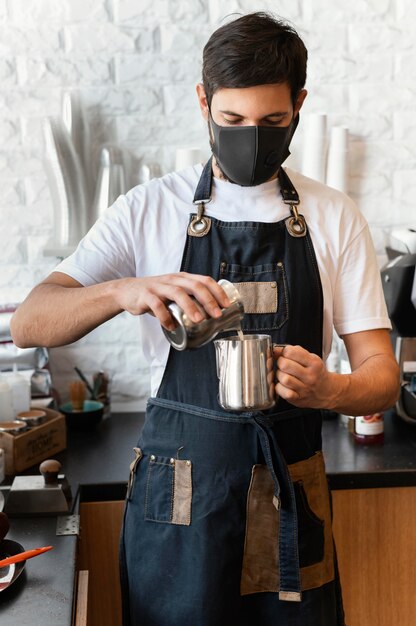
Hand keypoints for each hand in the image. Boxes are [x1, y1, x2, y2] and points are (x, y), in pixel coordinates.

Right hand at [115, 272, 230, 329]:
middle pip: (194, 286)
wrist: (127, 291)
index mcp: (182, 278)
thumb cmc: (155, 294)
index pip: (204, 280)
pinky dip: (165, 317)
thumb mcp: (174, 292)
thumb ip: (189, 301)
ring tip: (199, 319)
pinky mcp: (145, 295)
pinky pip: (156, 305)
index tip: (226, 305)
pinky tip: (171, 326)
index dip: (217, 291)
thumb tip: (209, 318)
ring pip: (177, 293)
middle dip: (208, 300)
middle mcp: (172, 280)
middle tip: (217, 314)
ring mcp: (158, 286)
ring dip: (190, 306)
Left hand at [273, 344, 337, 408]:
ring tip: (283, 374)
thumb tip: (276, 350)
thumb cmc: (316, 373)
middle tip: (283, 364)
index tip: (286, 354)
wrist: (327, 392)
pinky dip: (279, 387)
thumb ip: (294, 352)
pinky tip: (283, 385)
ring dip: (279, 375)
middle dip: (280, 362)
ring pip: (284, 378)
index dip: (284, 352)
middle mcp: (310, 376)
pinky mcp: (298, 398)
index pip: (291, 352)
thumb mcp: (310, 358)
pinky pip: (282, 391)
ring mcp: (304, 389)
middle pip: (285, 365)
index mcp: (314, 363)